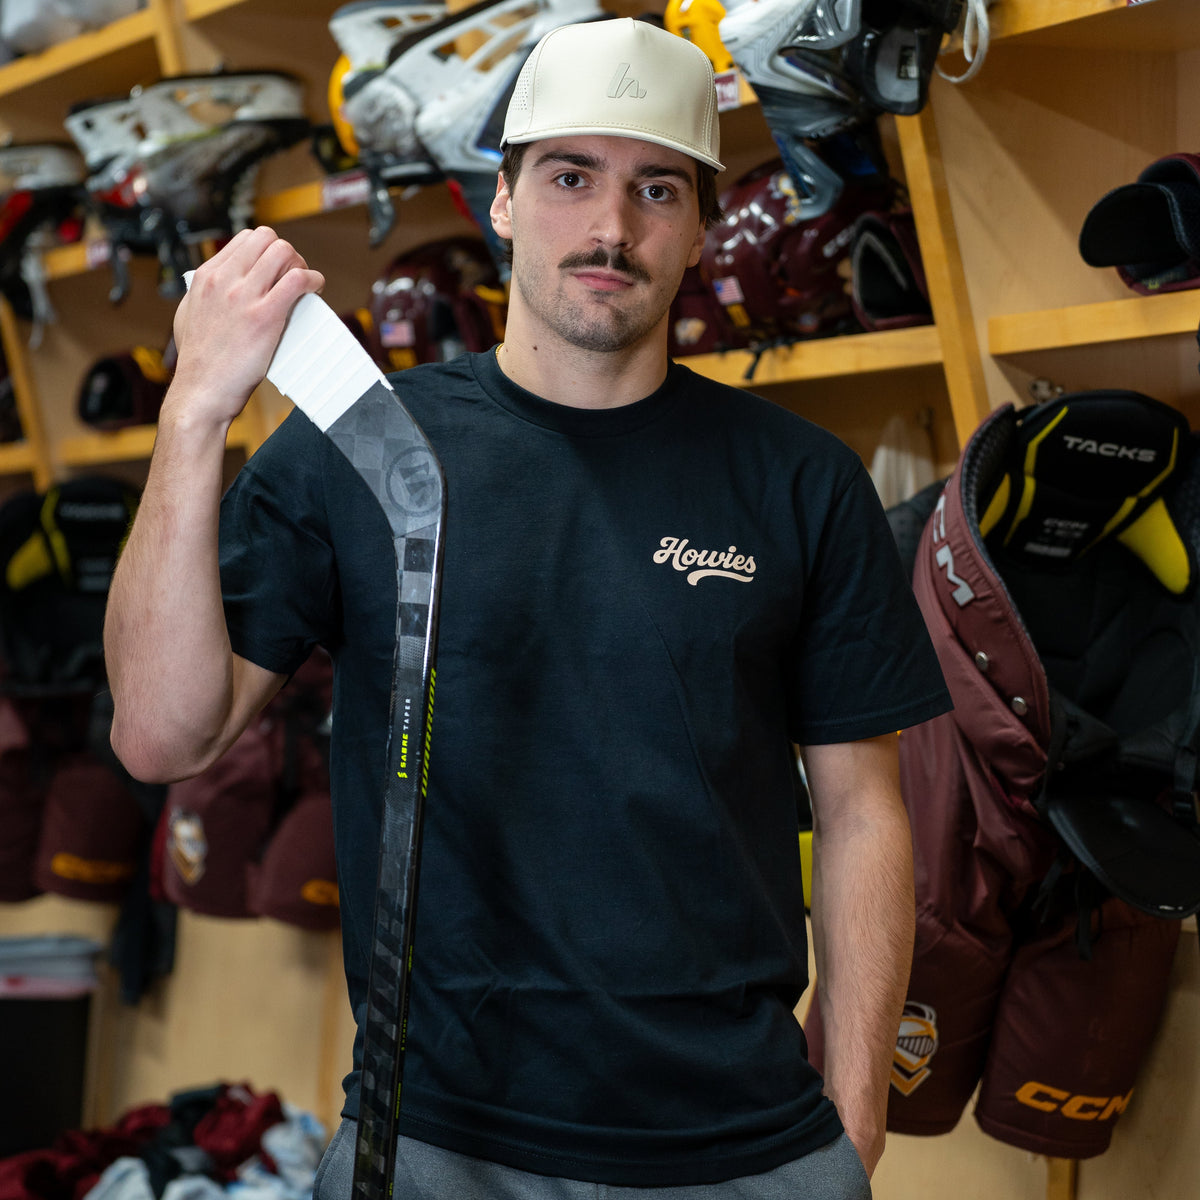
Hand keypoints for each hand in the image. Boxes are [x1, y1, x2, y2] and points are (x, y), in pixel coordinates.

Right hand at [166, 227, 324, 428]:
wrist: (202, 390)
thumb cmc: (199, 360)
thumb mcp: (188, 314)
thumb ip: (203, 294)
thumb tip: (215, 284)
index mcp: (206, 276)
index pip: (245, 239)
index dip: (268, 250)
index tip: (278, 268)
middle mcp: (223, 280)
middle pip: (267, 239)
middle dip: (287, 253)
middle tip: (295, 276)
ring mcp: (244, 296)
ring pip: (283, 252)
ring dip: (302, 264)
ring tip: (306, 285)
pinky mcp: (264, 316)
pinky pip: (297, 280)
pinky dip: (313, 280)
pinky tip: (315, 289)